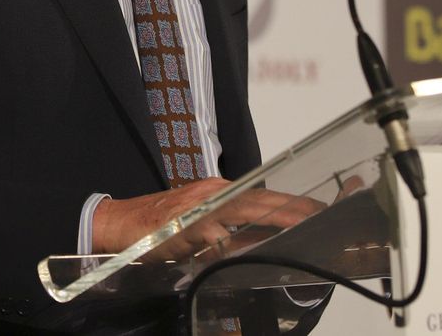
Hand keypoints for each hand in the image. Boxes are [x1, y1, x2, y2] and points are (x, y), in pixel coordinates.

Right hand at [92, 177, 326, 258]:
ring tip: (297, 225)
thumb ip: (231, 227)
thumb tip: (264, 240)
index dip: (291, 200)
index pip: (262, 193)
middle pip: (258, 198)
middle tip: (320, 214)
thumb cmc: (163, 225)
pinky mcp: (182, 225)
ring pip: (241, 209)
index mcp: (219, 192)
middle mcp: (212, 194)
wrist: (121, 222)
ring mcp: (198, 207)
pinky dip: (228, 241)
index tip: (319, 208)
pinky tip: (244, 249)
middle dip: (291, 206)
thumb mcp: (202, 222)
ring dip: (271, 216)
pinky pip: (210, 234)